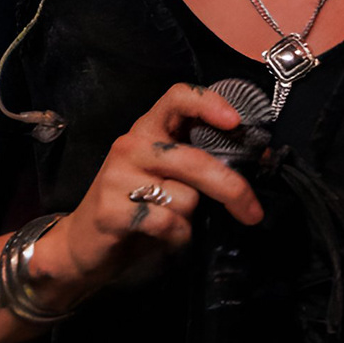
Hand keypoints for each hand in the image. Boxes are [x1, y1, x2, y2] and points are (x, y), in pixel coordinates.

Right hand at [0, 82, 264, 338]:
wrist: (83, 245)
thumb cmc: (136, 207)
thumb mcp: (169, 176)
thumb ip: (201, 161)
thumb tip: (260, 156)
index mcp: (148, 130)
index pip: (177, 96)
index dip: (209, 103)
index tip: (235, 122)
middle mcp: (132, 145)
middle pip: (195, 160)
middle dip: (231, 189)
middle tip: (253, 212)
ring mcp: (117, 176)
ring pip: (185, 197)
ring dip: (190, 218)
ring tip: (172, 223)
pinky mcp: (110, 209)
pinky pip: (168, 223)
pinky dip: (176, 237)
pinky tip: (163, 237)